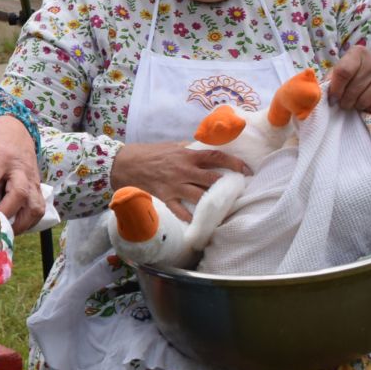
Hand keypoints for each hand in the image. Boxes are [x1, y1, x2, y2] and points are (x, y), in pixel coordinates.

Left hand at [0, 114, 46, 232]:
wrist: (17, 131)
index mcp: (1, 156)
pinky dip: (29, 222)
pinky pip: (40, 209)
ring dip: (20, 223)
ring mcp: (32, 180)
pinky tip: (15, 226)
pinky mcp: (38, 188)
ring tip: (4, 231)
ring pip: (34, 205)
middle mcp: (20, 169)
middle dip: (3, 212)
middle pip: (18, 193)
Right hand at [110, 140, 249, 220]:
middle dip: (227, 186)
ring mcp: (175, 185)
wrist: (124, 164)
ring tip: (223, 207)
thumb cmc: (149, 153)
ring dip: (213, 202)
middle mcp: (184, 170)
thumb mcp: (171, 147)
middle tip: (238, 192)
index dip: (234, 163)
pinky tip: (199, 222)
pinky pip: (181, 211)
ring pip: (200, 196)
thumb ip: (189, 149)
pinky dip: (190, 217)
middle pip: (212, 179)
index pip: (216, 157)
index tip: (246, 170)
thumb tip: (206, 148)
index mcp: (187, 155)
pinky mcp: (165, 197)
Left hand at [326, 45, 370, 114]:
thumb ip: (331, 78)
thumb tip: (319, 89)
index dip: (335, 89)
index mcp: (359, 53)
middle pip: (352, 89)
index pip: (343, 72)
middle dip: (345, 102)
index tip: (333, 98)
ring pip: (363, 101)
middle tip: (347, 103)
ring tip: (360, 103)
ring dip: (357, 107)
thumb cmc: (360, 80)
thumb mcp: (344, 74)